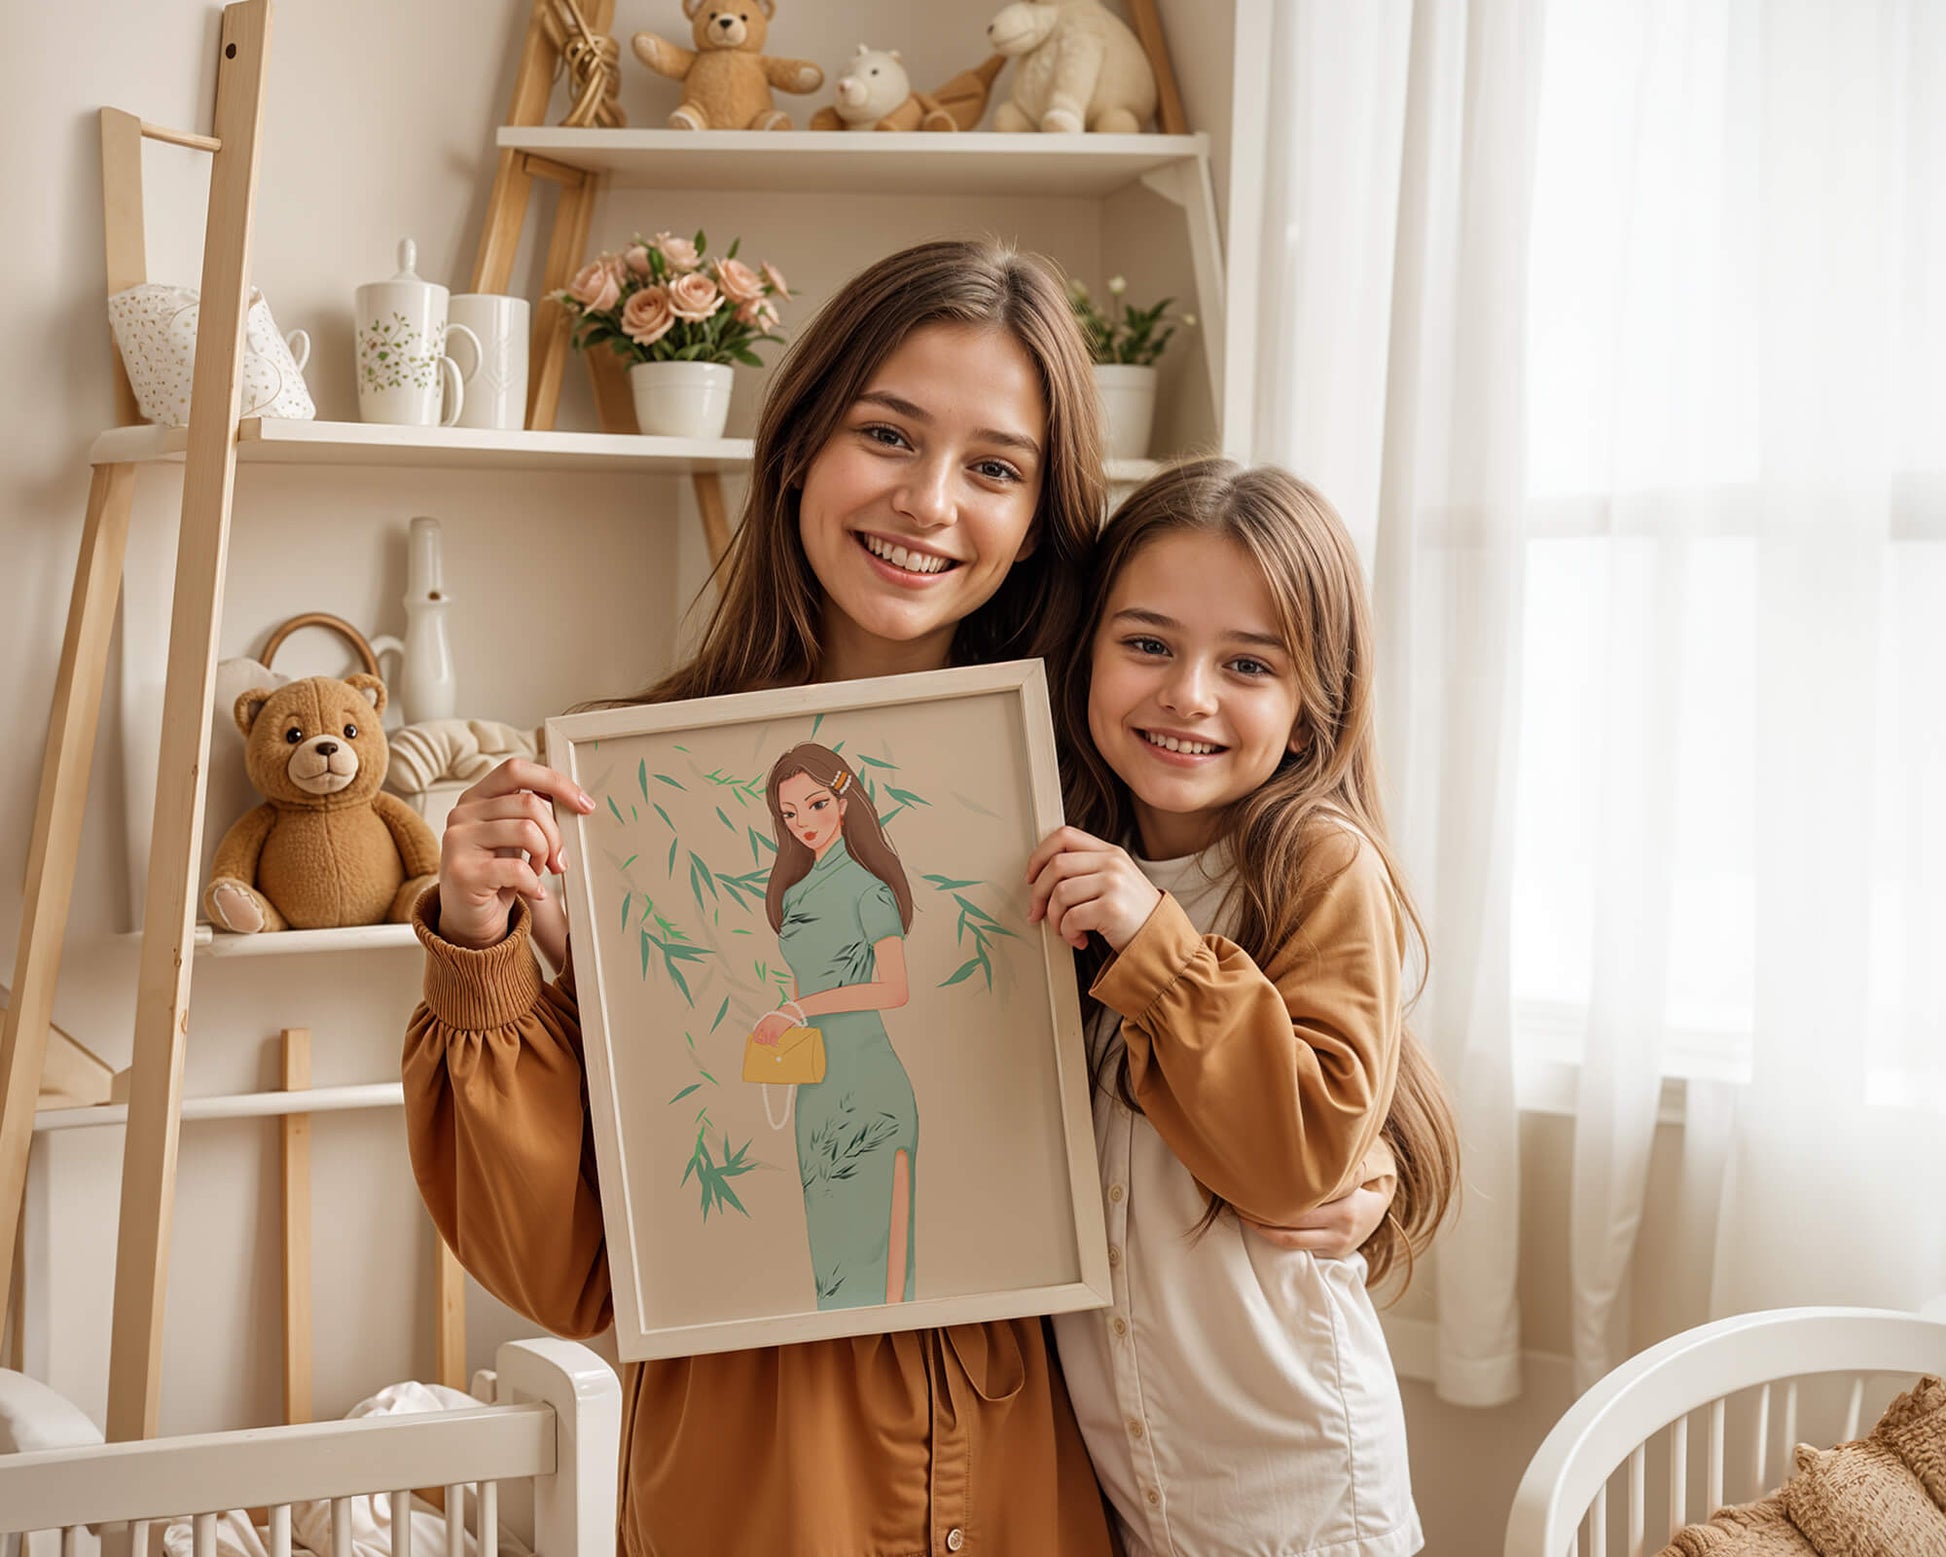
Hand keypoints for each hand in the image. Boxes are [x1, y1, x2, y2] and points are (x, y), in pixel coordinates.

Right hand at [437, 758, 593, 951]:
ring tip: (540, 872)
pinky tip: (534, 891)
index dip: (555, 782)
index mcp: (476, 797)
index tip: (584, 804)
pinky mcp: (463, 872)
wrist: (467, 918)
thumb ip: (530, 814)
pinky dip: (535, 883)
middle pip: (530, 804)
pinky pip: (518, 868)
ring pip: (527, 832)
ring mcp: (458, 841)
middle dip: (556, 834)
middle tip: (560, 860)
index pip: (517, 770)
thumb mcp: (512, 835)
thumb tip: (576, 803)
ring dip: (545, 856)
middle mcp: (462, 814)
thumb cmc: (496, 872)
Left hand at [749, 1010, 792, 1047]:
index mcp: (763, 1022)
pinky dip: (775, 1045)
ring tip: (775, 1042)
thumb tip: (767, 1033)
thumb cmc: (783, 1013)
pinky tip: (777, 1044)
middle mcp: (765, 1026)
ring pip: (767, 1042)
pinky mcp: (775, 1033)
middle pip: (763, 1039)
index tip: (760, 1041)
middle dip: (766, 1042)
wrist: (789, 1012)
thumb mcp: (772, 1017)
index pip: (756, 1033)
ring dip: (771, 1043)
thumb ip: (768, 1025)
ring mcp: (770, 1030)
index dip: (757, 1039)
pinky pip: (773, 1043)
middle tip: (770, 1042)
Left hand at [1025, 827, 1161, 951]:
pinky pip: (1072, 918)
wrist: (1160, 940)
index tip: (1030, 877)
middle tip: (1037, 913)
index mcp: (1110, 852)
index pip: (1064, 836)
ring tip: (1065, 930)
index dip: (1039, 855)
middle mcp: (1112, 863)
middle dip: (1038, 893)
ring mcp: (1114, 884)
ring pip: (1060, 893)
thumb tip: (1039, 877)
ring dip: (1055, 918)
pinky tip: (1079, 939)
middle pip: (1056, 865)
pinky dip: (1068, 933)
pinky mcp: (1112, 908)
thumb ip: (1085, 869)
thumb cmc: (1131, 914)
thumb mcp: (1114, 880)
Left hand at [1242, 1180, 1391, 1258]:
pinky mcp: (1332, 1255)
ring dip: (1266, 1234)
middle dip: (1263, 1223)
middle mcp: (1339, 1231)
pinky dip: (1281, 1240)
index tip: (1249, 1197)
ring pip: (1292, 1245)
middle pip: (1291, 1232)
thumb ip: (1324, 1175)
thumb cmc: (1352, 1186)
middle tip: (1241, 1209)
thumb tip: (1286, 1156)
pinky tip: (1265, 1229)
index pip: (1299, 1213)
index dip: (1271, 1209)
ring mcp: (1335, 1246)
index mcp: (1344, 1210)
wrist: (1375, 1211)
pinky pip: (1301, 1250)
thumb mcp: (1345, 1178)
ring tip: (1247, 1220)